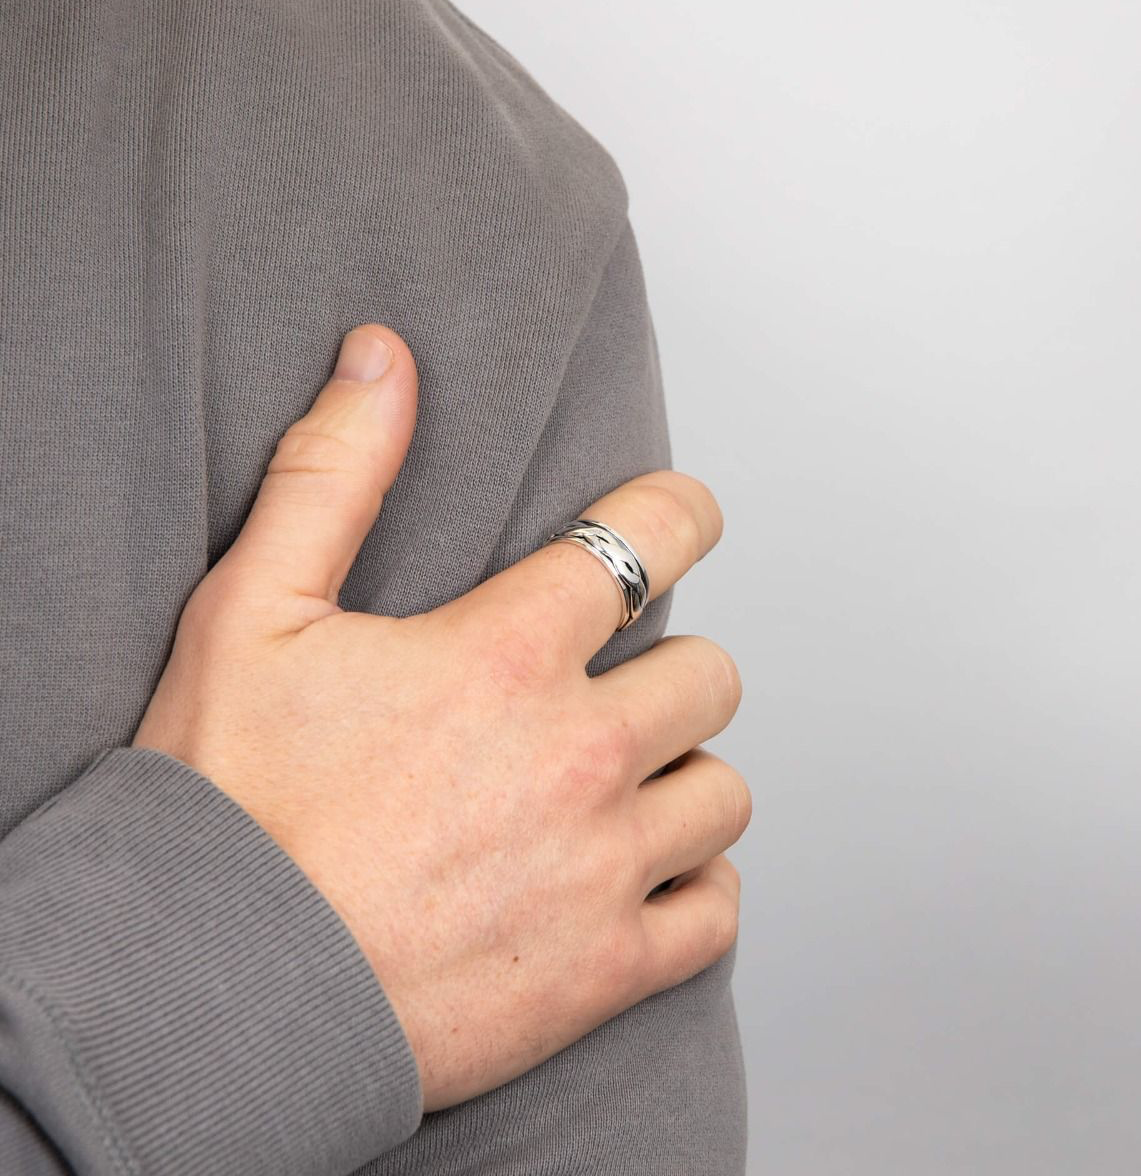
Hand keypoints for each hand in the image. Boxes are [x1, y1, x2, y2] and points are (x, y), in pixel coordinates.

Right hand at [134, 324, 748, 1111]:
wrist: (206, 992)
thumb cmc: (226, 807)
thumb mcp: (251, 613)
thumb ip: (332, 474)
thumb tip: (382, 359)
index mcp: (506, 656)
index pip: (651, 539)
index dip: (679, 511)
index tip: (679, 517)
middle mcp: (578, 753)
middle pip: (708, 674)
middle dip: (667, 667)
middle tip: (608, 688)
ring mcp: (603, 867)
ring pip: (722, 790)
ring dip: (682, 776)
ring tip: (619, 785)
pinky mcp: (604, 968)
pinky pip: (714, 912)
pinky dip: (693, 890)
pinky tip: (638, 879)